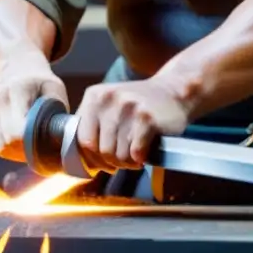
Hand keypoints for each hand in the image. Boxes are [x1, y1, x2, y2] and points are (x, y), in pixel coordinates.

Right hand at [0, 54, 68, 161]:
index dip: (31, 146)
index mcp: (18, 89)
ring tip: (30, 140)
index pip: (17, 132)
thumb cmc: (43, 85)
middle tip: (39, 147)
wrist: (19, 71)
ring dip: (15, 151)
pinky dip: (6, 147)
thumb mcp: (56, 92)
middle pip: (6, 143)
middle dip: (24, 151)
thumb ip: (57, 115)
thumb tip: (62, 142)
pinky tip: (17, 136)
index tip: (44, 146)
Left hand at [75, 77, 190, 171]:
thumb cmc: (139, 106)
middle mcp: (109, 99)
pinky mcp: (147, 119)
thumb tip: (78, 159)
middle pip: (100, 150)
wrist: (175, 91)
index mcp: (94, 96)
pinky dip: (141, 159)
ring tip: (135, 153)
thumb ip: (92, 125)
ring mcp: (128, 107)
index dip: (91, 157)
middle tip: (124, 158)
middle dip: (112, 161)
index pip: (81, 139)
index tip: (102, 161)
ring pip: (118, 155)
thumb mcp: (110, 106)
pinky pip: (135, 154)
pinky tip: (145, 151)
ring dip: (128, 162)